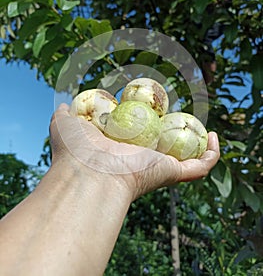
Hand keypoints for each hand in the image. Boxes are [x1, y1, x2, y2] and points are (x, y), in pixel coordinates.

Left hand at [50, 103, 219, 200]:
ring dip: (200, 143)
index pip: (142, 136)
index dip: (151, 123)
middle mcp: (143, 160)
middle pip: (167, 146)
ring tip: (205, 125)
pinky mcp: (173, 174)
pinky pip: (200, 166)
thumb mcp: (66, 124)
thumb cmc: (75, 150)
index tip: (157, 109)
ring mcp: (159, 168)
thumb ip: (66, 114)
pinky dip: (212, 154)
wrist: (86, 174)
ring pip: (188, 157)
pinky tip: (215, 137)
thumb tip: (65, 106)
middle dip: (177, 132)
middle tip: (180, 113)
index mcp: (123, 149)